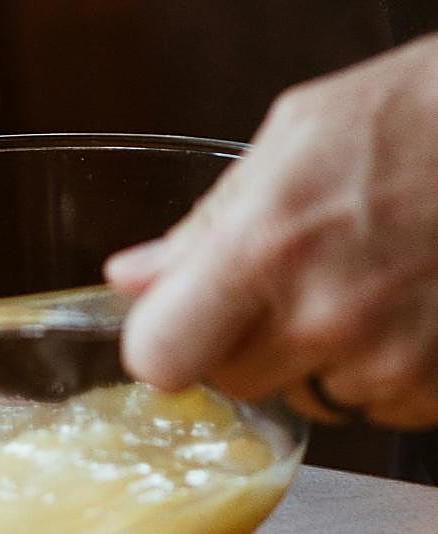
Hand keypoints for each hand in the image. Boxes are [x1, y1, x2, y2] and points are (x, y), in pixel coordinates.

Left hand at [106, 34, 437, 428]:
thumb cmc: (418, 119)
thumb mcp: (294, 140)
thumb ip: (203, 225)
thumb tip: (133, 277)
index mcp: (265, 248)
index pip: (160, 358)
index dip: (164, 345)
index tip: (178, 328)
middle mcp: (324, 317)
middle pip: (235, 381)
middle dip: (247, 343)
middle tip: (291, 287)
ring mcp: (388, 361)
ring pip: (310, 397)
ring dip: (322, 359)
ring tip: (364, 286)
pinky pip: (380, 405)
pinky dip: (385, 369)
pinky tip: (405, 309)